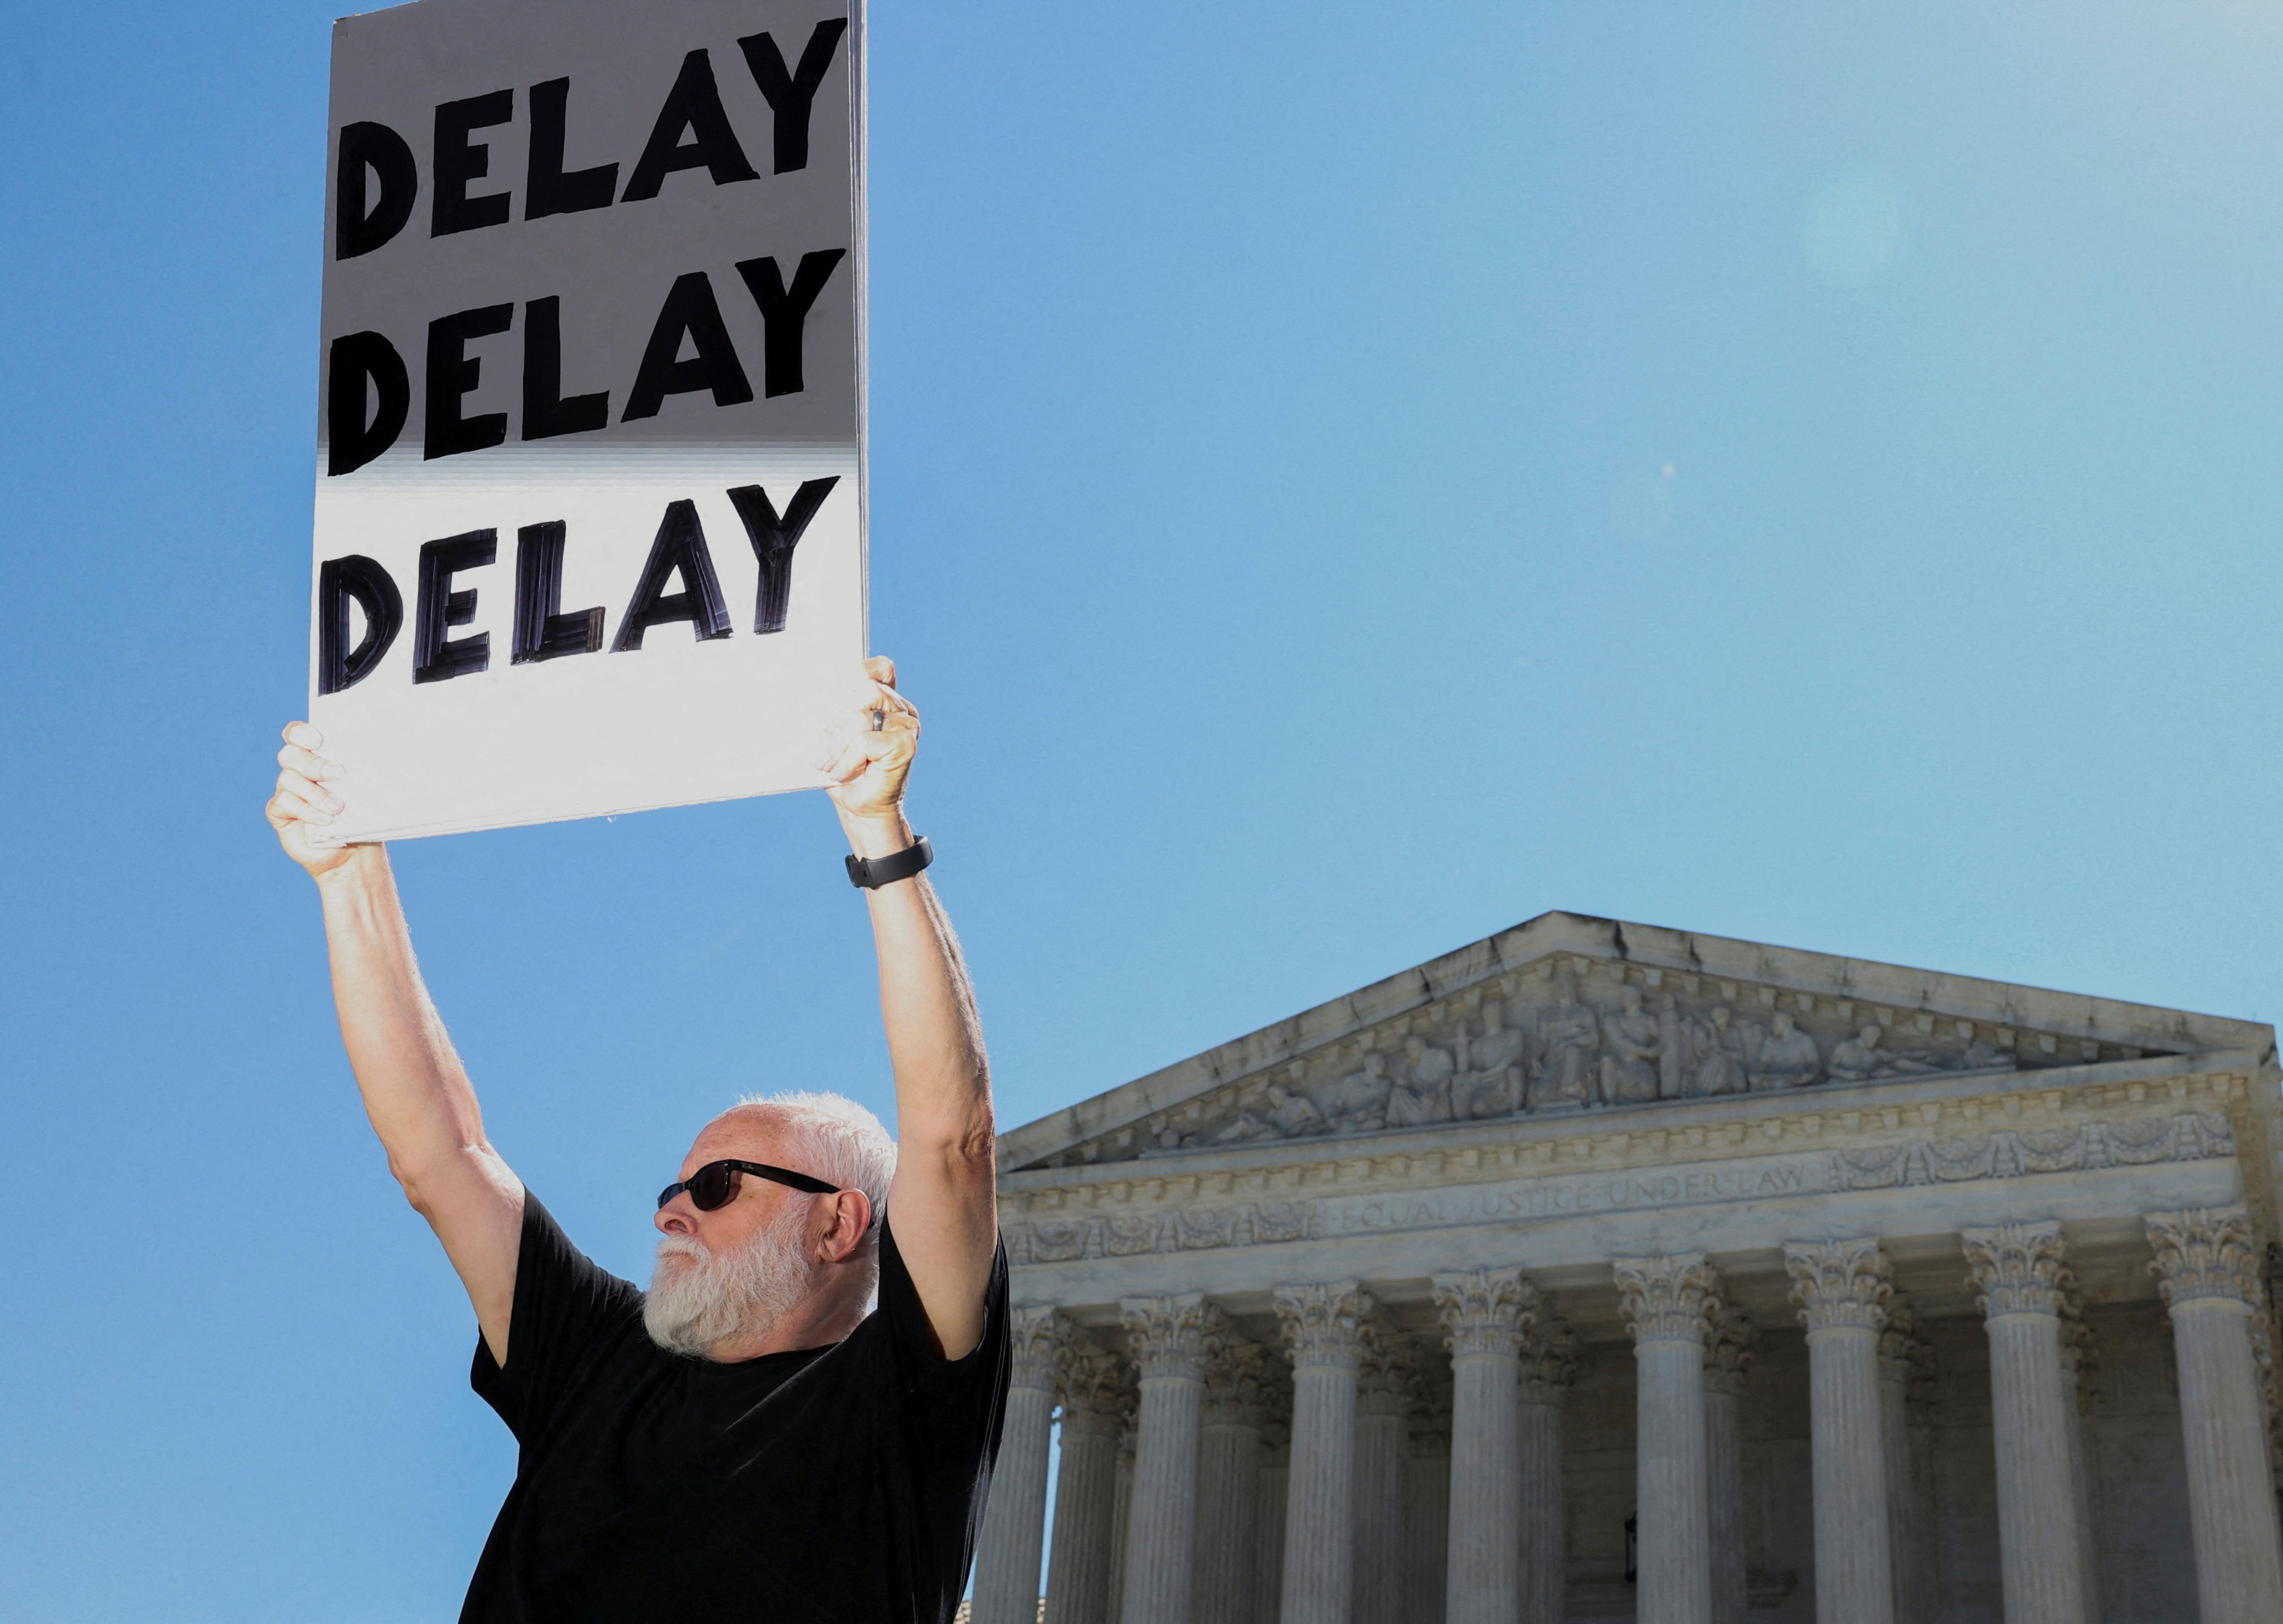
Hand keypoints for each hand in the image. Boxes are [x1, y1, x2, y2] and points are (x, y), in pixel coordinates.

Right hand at [266, 722, 367, 879]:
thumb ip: (360, 773)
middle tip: (338, 774)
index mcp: (315, 756)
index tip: (319, 740)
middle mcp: (297, 770)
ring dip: (315, 792)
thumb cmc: (361, 814)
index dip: (301, 733)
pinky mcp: (279, 812)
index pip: (297, 734)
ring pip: (288, 779)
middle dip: (313, 763)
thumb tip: (372, 759)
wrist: (352, 850)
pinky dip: (307, 810)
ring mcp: (286, 790)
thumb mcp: (364, 791)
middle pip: (290, 754)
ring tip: (338, 807)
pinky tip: (326, 820)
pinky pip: (285, 803)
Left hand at [817, 657, 919, 848]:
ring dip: (837, 743)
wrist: (861, 809)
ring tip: (827, 763)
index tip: (831, 695)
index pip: (879, 668)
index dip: (857, 672)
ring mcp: (908, 726)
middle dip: (836, 717)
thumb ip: (834, 710)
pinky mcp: (907, 746)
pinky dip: (847, 759)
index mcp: (888, 701)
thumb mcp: (834, 735)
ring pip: (861, 716)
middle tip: (822, 744)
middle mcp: (902, 709)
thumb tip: (811, 692)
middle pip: (866, 688)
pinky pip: (865, 740)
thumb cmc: (845, 771)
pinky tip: (841, 774)